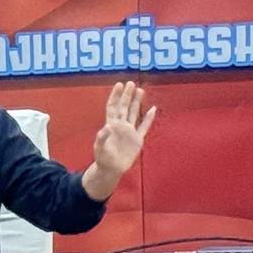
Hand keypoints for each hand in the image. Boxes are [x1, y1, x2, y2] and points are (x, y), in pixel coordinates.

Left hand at [83, 82, 157, 201]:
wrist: (111, 169)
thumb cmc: (103, 158)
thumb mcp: (99, 148)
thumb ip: (102, 138)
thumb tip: (106, 127)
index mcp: (111, 125)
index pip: (113, 107)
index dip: (115, 96)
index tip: (119, 85)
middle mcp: (121, 125)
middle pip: (124, 107)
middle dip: (127, 95)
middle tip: (131, 83)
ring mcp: (129, 131)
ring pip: (134, 113)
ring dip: (137, 102)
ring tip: (140, 90)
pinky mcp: (137, 139)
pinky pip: (144, 126)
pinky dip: (149, 118)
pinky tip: (153, 109)